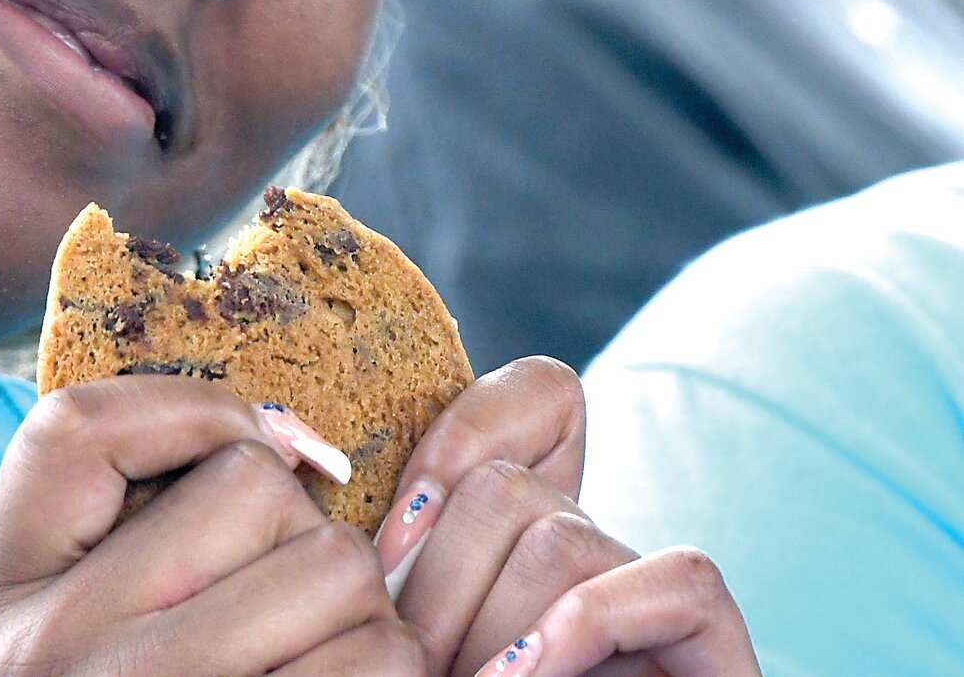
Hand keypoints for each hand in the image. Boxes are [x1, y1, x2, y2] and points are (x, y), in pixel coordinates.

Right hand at [0, 375, 425, 675]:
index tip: (249, 456)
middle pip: (254, 491)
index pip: (83, 429)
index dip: (192, 414)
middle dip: (297, 527)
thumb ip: (140, 512)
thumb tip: (291, 443)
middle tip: (282, 596)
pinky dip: (385, 670)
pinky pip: (381, 668)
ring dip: (359, 608)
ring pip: (339, 570)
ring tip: (313, 657)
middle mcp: (46, 662)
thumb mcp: (73, 614)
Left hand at [373, 358, 759, 676]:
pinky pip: (676, 577)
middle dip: (439, 583)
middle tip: (416, 668)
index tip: (385, 553)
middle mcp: (597, 546)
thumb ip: (400, 578)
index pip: (543, 394)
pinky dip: (587, 630)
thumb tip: (325, 486)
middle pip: (510, 486)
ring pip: (563, 532)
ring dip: (491, 626)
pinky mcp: (717, 642)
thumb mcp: (428, 640)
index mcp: (523, 535)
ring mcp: (657, 593)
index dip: (460, 436)